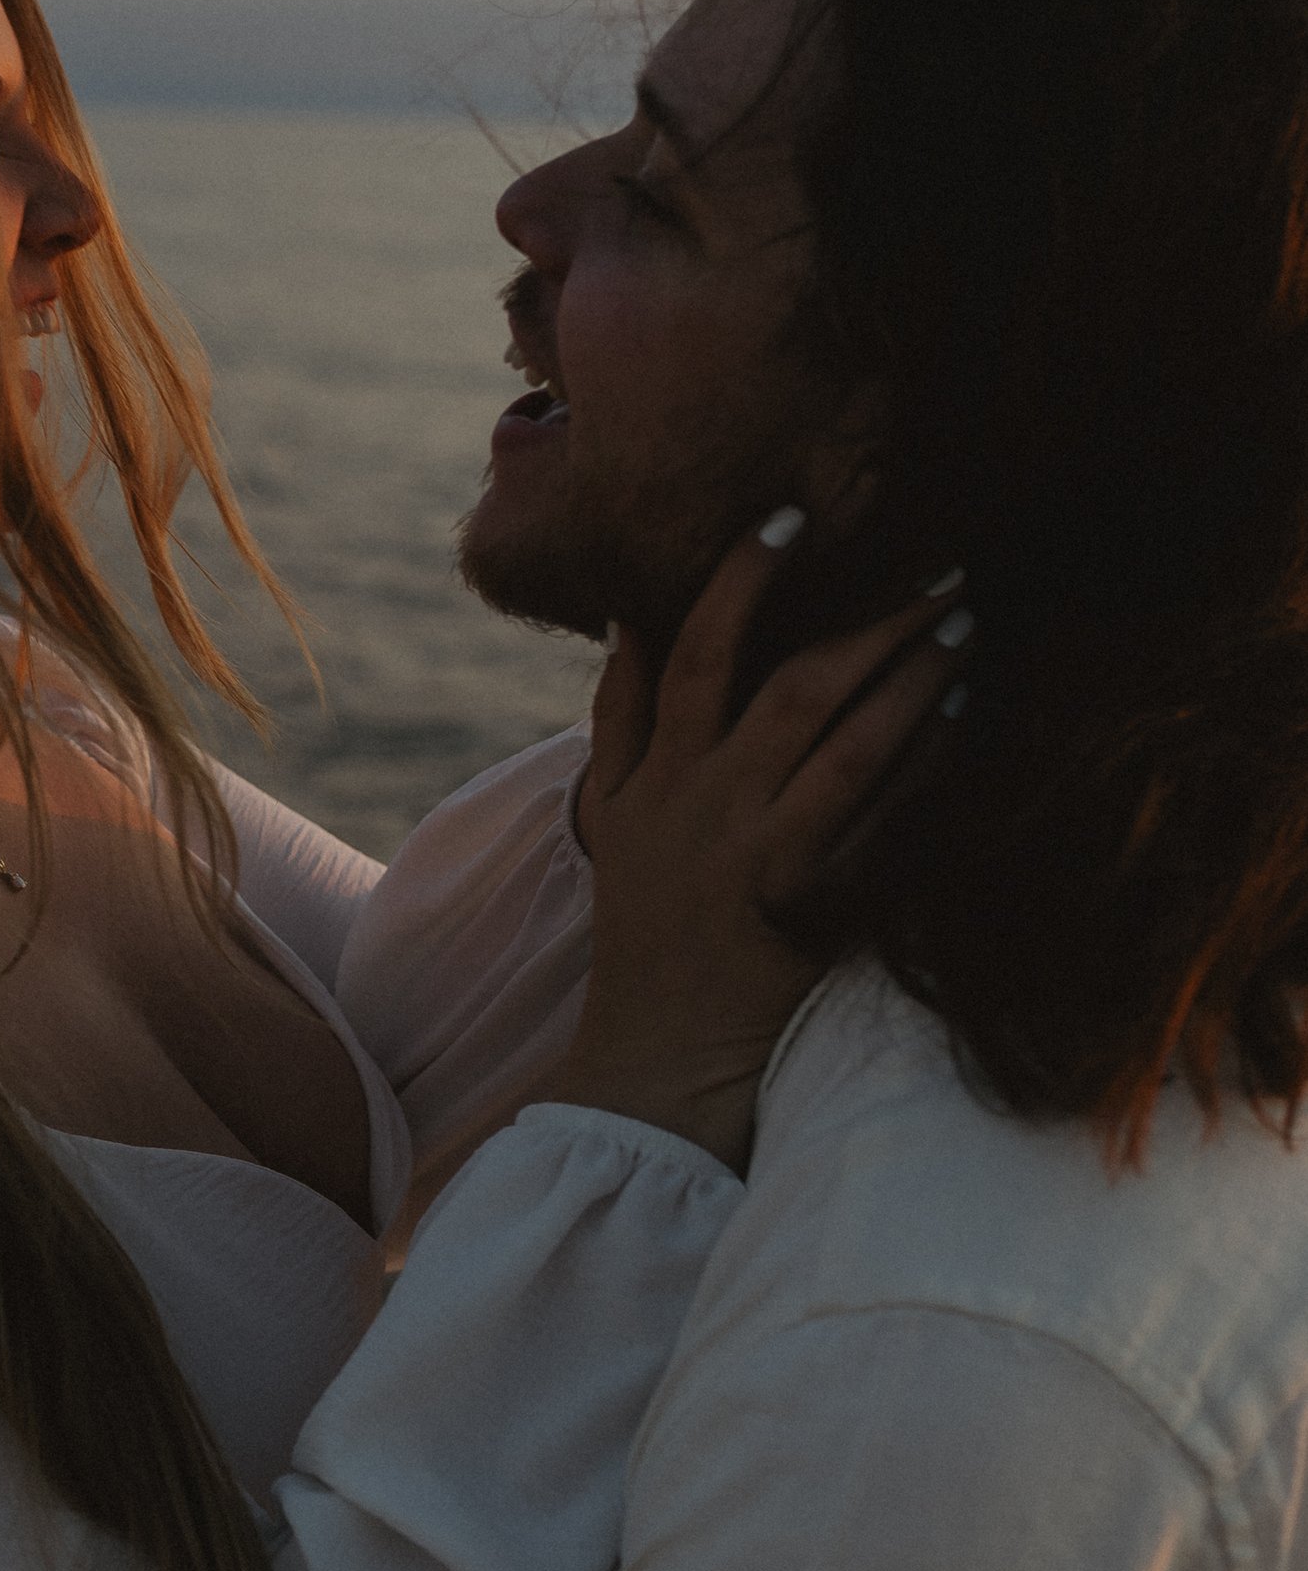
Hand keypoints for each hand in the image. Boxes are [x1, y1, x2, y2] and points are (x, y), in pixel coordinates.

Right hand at [553, 515, 964, 1170]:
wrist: (653, 1053)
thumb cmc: (642, 926)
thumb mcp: (608, 816)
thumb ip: (615, 719)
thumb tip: (628, 619)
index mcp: (653, 776)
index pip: (693, 653)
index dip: (741, 580)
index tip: (792, 517)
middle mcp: (703, 806)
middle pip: (789, 685)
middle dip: (866, 615)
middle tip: (935, 561)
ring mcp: (756, 855)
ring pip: (841, 742)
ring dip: (910, 673)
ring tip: (962, 620)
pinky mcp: (804, 904)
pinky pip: (875, 818)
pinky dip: (920, 760)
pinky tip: (961, 714)